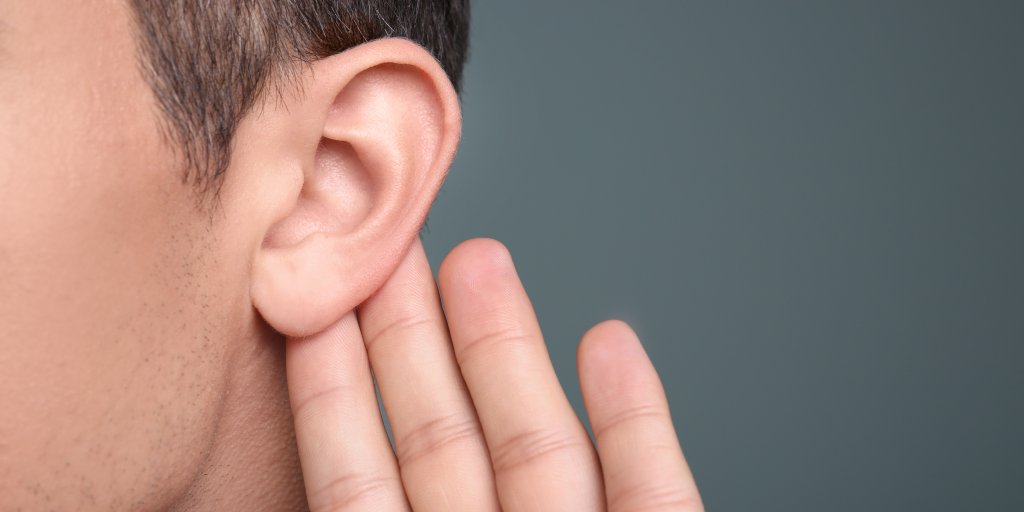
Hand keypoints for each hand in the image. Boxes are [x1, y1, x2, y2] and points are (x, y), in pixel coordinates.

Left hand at [286, 238, 702, 510]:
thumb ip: (357, 509)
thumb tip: (301, 381)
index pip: (359, 485)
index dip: (335, 395)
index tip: (315, 310)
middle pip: (447, 445)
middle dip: (417, 342)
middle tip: (392, 254)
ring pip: (539, 447)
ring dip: (510, 349)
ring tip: (481, 257)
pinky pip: (653, 488)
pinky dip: (638, 418)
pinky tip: (612, 341)